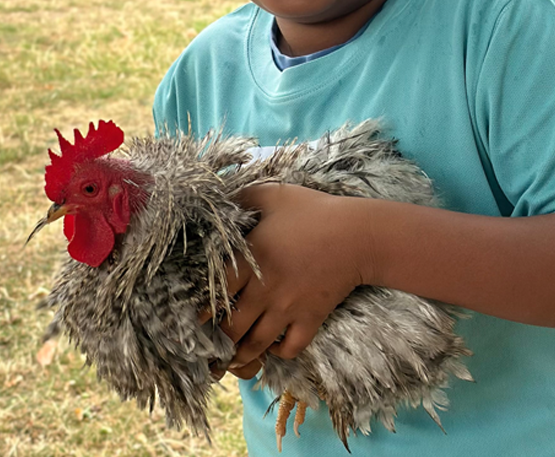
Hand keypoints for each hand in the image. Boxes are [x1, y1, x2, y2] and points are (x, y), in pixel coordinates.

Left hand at [208, 183, 368, 373]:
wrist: (358, 235)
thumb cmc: (315, 211)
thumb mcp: (275, 195)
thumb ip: (245, 197)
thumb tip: (223, 198)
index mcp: (252, 261)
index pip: (216, 294)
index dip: (203, 309)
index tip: (196, 316)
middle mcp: (265, 290)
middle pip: (231, 328)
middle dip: (217, 341)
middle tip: (208, 347)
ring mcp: (288, 308)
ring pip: (255, 345)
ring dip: (240, 356)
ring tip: (231, 360)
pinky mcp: (311, 319)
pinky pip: (290, 349)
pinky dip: (278, 353)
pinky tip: (272, 346)